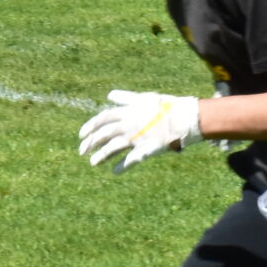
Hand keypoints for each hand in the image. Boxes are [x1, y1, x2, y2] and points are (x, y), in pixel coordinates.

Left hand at [77, 91, 205, 169]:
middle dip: (91, 143)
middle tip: (82, 152)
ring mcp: (137, 137)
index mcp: (127, 111)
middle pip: (104, 134)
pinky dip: (122, 166)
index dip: (90, 126)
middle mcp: (128, 124)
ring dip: (102, 156)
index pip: (102, 118)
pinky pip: (131, 159)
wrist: (185, 117)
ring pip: (113, 147)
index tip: (81, 135)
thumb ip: (125, 97)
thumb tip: (110, 95)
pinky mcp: (147, 148)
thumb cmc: (164, 106)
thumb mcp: (143, 98)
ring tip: (93, 163)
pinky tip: (114, 172)